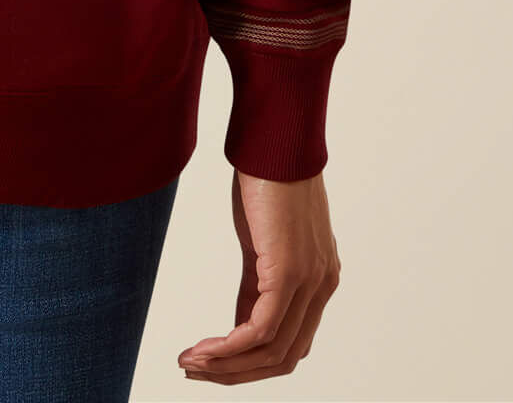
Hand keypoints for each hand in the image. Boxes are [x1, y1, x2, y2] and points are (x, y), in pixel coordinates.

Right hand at [177, 167, 339, 382]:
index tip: (211, 362)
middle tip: (194, 370)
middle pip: (283, 358)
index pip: (290, 344)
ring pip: (272, 351)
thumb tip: (240, 324)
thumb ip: (257, 285)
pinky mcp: (289, 272)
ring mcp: (309, 282)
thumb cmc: (266, 178)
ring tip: (190, 362)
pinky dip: (230, 346)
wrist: (274, 139)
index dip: (250, 363)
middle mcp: (322, 287)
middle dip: (235, 373)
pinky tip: (204, 349)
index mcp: (319, 281)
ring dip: (227, 365)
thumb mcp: (261, 241)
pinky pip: (261, 329)